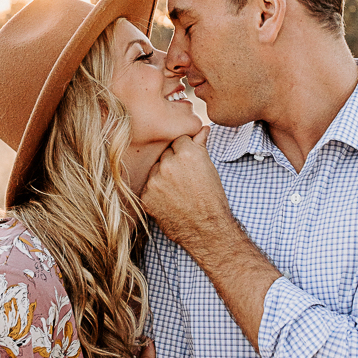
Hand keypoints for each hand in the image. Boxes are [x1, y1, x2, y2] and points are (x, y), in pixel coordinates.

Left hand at [141, 127, 231, 249]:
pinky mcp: (146, 197)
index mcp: (186, 153)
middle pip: (164, 154)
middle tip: (185, 181)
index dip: (184, 152)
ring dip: (162, 178)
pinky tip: (169, 202)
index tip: (189, 165)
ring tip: (178, 192)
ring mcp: (154, 181)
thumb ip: (200, 145)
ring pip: (155, 170)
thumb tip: (202, 128)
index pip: (178, 140)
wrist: (207, 229)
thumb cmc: (212, 199)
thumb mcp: (210, 168)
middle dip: (172, 164)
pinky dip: (155, 194)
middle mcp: (168, 164)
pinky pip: (148, 187)